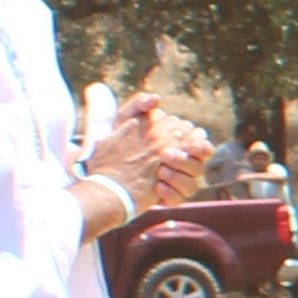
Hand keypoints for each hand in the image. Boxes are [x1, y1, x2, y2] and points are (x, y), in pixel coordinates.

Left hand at [86, 110, 204, 203]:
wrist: (97, 171)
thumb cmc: (112, 144)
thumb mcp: (122, 121)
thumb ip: (137, 105)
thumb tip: (155, 98)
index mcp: (174, 143)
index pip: (200, 142)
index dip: (199, 143)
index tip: (188, 143)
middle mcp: (178, 163)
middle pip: (200, 163)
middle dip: (187, 159)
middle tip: (165, 155)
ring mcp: (172, 182)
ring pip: (193, 183)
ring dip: (179, 176)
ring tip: (159, 172)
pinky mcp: (163, 198)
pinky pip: (178, 199)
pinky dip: (170, 193)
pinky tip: (157, 187)